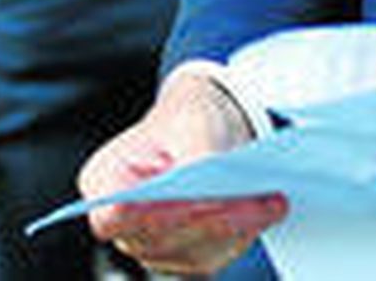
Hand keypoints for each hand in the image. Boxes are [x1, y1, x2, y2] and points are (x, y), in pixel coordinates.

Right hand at [79, 66, 284, 275]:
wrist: (205, 130)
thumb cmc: (187, 119)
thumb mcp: (192, 117)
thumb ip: (195, 153)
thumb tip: (208, 183)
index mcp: (106, 181)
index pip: (113, 216)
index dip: (145, 214)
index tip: (185, 200)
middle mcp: (124, 225)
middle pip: (160, 237)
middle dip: (206, 218)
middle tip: (247, 199)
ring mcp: (154, 247)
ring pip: (191, 252)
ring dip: (234, 228)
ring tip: (269, 200)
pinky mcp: (187, 257)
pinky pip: (213, 255)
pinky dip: (243, 233)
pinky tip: (267, 209)